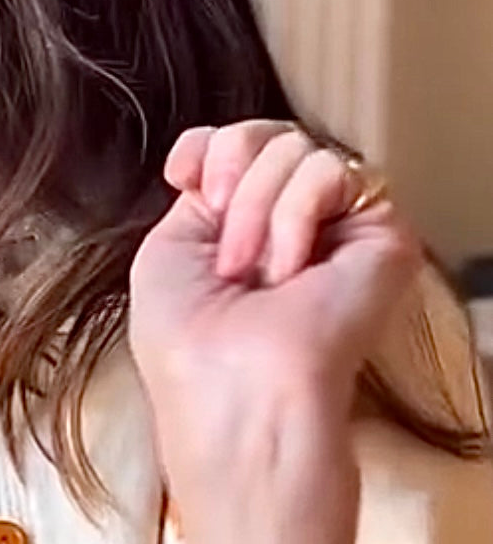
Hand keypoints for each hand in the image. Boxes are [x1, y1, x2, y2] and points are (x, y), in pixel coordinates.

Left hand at [129, 120, 422, 543]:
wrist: (244, 406)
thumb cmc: (190, 354)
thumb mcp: (163, 262)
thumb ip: (195, 197)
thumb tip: (217, 151)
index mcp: (236, 233)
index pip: (232, 147)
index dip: (209, 145)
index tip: (184, 173)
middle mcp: (288, 225)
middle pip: (264, 137)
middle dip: (230, 184)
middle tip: (227, 260)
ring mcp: (336, 230)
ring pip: (297, 150)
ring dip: (256, 211)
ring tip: (258, 279)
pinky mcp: (382, 237)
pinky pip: (334, 173)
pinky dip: (294, 216)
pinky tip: (291, 273)